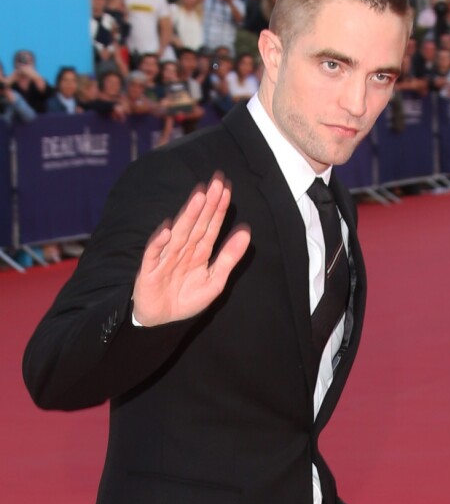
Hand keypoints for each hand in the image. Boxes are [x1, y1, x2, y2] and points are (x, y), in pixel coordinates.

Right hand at [133, 173, 250, 326]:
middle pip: (197, 223)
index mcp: (200, 251)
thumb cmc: (186, 299)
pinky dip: (159, 242)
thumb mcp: (214, 281)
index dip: (219, 208)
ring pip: (179, 233)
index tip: (227, 188)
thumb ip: (229, 257)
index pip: (211, 225)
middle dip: (207, 203)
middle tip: (217, 181)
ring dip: (188, 215)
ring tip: (199, 196)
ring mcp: (166, 257)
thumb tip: (246, 230)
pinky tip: (167, 229)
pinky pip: (154, 254)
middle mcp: (183, 249)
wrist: (161, 322)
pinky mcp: (149, 270)